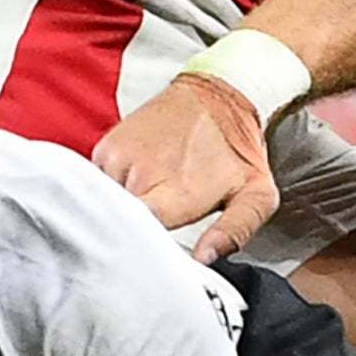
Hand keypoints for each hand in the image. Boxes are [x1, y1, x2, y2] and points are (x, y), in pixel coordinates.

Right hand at [93, 74, 279, 262]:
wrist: (217, 94)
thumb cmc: (238, 149)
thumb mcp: (257, 195)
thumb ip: (233, 232)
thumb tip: (202, 261)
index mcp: (176, 193)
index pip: (141, 237)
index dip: (147, 253)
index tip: (157, 257)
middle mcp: (141, 175)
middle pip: (121, 226)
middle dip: (136, 234)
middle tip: (161, 228)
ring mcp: (117, 159)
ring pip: (107, 207)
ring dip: (124, 212)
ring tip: (153, 199)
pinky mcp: (104, 149)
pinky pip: (98, 186)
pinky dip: (114, 192)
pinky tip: (140, 184)